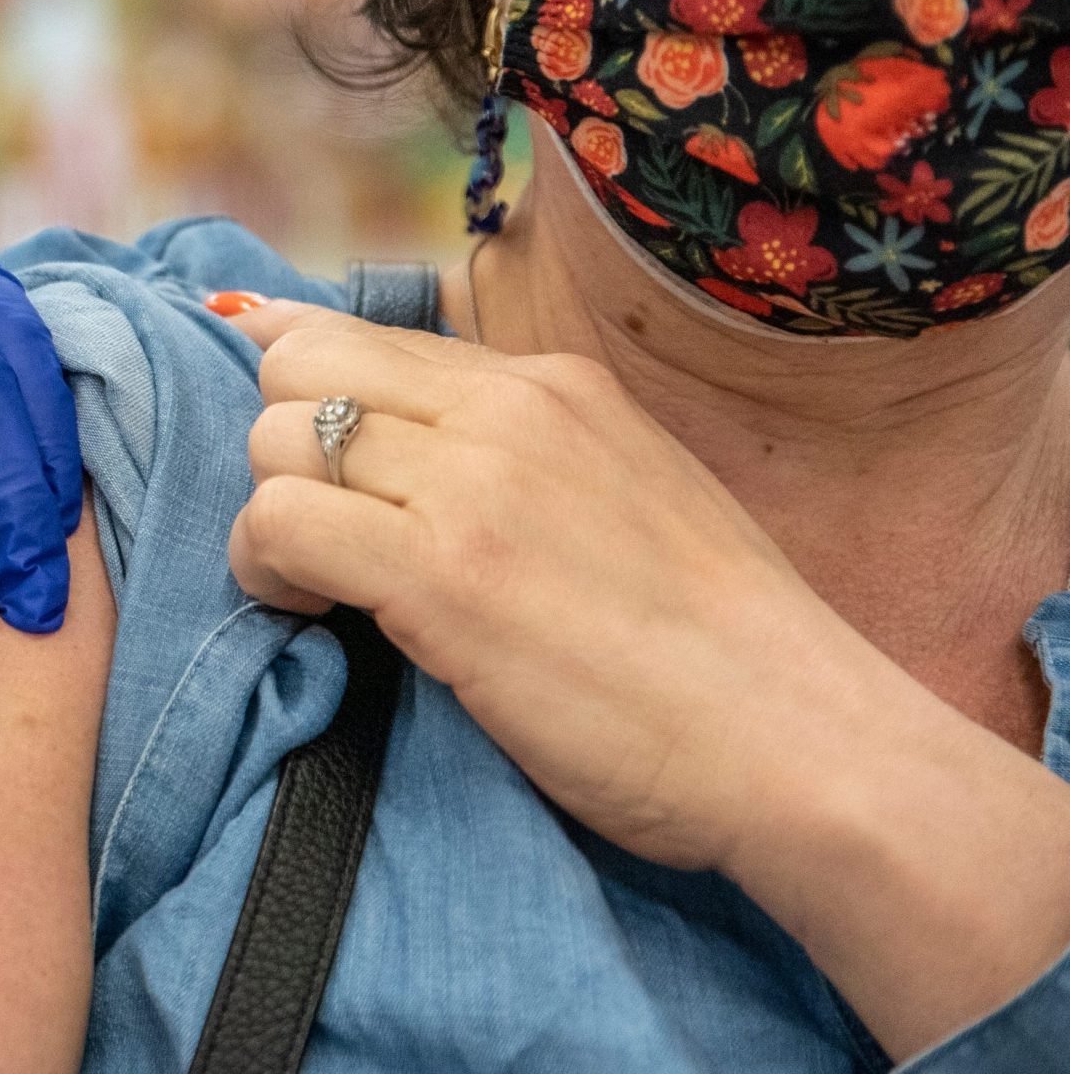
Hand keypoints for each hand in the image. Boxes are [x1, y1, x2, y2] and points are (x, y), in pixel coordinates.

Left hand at [223, 299, 851, 875]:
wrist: (805, 740)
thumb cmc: (719, 650)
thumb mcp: (628, 493)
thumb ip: (524, 454)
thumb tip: (417, 442)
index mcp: (555, 384)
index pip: (368, 334)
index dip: (301, 383)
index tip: (282, 430)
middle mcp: (509, 408)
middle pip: (301, 365)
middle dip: (283, 448)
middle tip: (323, 536)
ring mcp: (475, 482)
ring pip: (277, 436)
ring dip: (272, 517)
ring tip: (322, 587)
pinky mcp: (443, 572)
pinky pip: (282, 522)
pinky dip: (267, 569)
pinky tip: (315, 614)